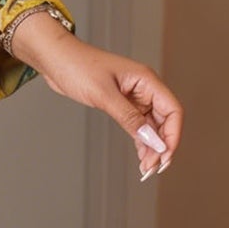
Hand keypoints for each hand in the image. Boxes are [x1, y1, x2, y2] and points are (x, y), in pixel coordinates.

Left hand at [8, 14, 182, 180]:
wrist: (55, 59)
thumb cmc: (77, 67)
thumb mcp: (103, 95)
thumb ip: (128, 117)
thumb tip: (151, 140)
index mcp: (146, 80)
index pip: (172, 110)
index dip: (173, 135)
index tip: (165, 156)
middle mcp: (144, 88)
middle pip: (165, 120)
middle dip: (162, 145)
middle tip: (152, 169)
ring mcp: (133, 96)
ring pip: (151, 126)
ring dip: (152, 147)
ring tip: (147, 169)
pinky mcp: (121, 103)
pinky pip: (138, 124)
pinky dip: (140, 140)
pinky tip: (141, 156)